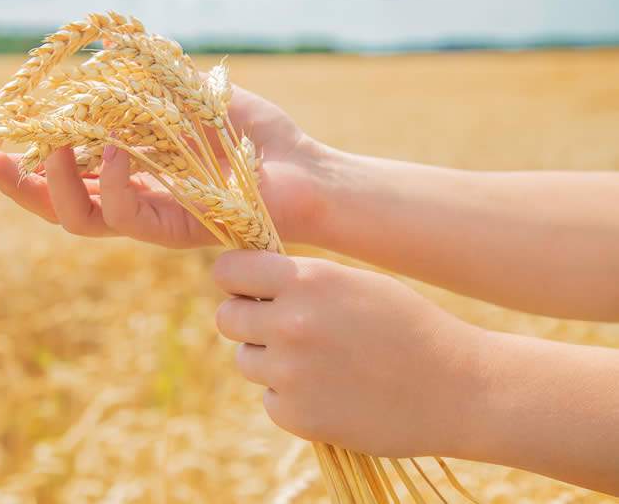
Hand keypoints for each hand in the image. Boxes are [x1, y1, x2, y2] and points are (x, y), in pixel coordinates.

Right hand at [0, 84, 329, 247]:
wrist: (305, 170)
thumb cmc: (254, 135)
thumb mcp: (193, 97)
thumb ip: (149, 84)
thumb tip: (106, 59)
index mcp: (131, 174)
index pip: (65, 177)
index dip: (27, 163)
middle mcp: (133, 202)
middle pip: (59, 207)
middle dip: (19, 186)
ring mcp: (152, 222)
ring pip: (82, 222)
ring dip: (58, 185)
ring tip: (54, 147)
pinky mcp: (176, 233)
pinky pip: (127, 217)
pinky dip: (114, 180)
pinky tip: (116, 146)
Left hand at [212, 250, 486, 457]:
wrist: (459, 389)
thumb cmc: (407, 326)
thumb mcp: (354, 282)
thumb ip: (299, 279)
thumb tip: (245, 280)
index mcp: (306, 279)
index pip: (228, 271)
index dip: (236, 280)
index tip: (247, 289)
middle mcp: (290, 322)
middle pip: (227, 318)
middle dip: (248, 321)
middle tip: (282, 329)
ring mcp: (290, 372)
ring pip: (246, 360)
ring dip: (270, 361)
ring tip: (321, 362)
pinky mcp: (295, 415)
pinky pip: (269, 399)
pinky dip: (291, 399)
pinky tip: (333, 393)